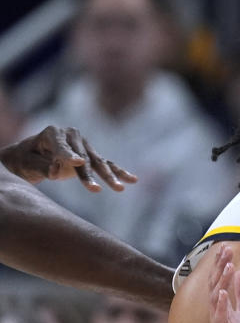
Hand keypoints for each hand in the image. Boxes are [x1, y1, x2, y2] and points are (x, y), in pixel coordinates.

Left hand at [0, 126, 136, 191]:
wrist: (30, 156)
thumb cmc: (24, 158)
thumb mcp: (27, 163)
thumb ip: (43, 166)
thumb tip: (57, 171)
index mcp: (54, 133)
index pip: (62, 147)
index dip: (68, 156)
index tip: (77, 163)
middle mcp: (73, 136)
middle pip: (83, 158)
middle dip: (90, 175)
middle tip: (94, 189)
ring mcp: (84, 146)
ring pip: (98, 163)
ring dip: (109, 177)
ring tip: (119, 189)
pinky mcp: (91, 156)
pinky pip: (106, 165)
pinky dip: (119, 172)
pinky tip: (133, 180)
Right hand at [208, 245, 239, 322]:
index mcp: (223, 308)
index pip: (219, 282)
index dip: (221, 264)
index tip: (226, 247)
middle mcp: (218, 314)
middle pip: (216, 286)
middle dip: (220, 267)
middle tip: (225, 249)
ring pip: (216, 299)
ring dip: (221, 282)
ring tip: (228, 266)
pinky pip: (220, 319)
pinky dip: (220, 306)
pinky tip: (223, 293)